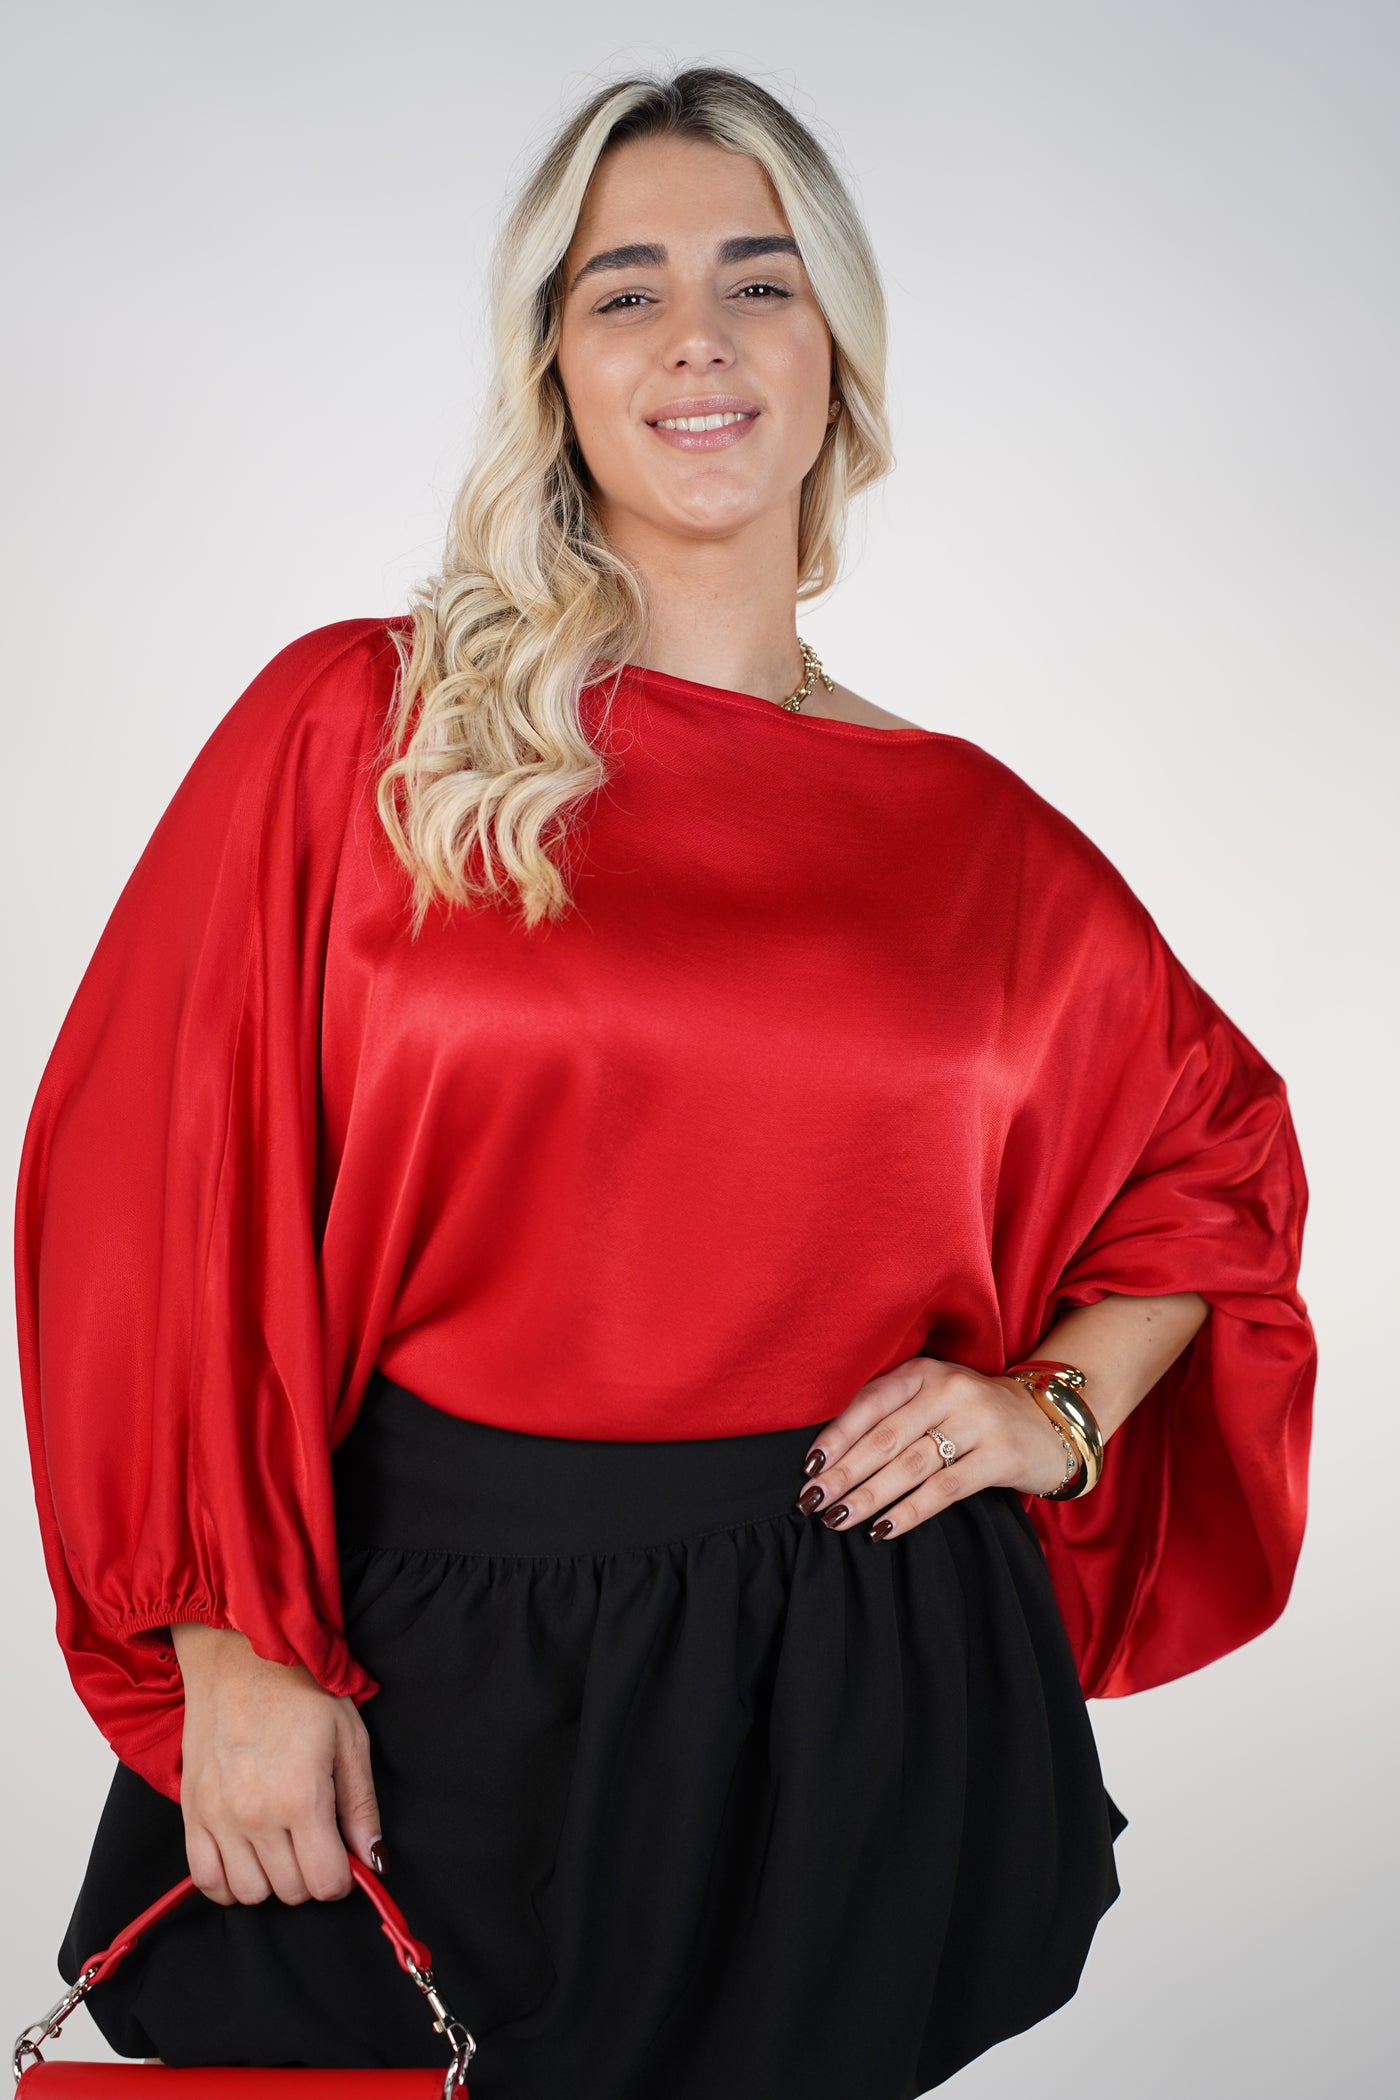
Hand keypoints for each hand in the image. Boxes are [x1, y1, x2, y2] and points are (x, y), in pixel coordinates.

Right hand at [170, 1624, 383, 1906]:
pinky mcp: (191, 1812)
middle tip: (314, 1839)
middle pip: (290, 1891)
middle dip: (310, 1875)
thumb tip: (374, 1859)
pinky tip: (247, 1859)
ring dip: (271, 1879)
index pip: (324, 1883)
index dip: (341, 1877)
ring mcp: (217, 1817)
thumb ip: (362, 1806)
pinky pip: (205, 1879)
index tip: (341, 1854)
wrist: (240, 1656)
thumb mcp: (350, 1738)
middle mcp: (255, 1815)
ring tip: (281, 1844)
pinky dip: (228, 1882)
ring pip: (249, 1893)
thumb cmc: (301, 1689)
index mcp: (301, 1797)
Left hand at [793, 1355, 1075, 1539]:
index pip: (868, 1403)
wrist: (1050, 1421)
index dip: (835, 1437)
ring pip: (909, 1465)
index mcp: (924, 1372)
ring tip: (837, 1518)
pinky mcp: (999, 1456)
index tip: (807, 1467)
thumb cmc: (975, 1413)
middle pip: (884, 1438)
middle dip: (843, 1472)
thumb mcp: (935, 1397)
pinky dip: (909, 1511)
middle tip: (811, 1500)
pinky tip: (883, 1530)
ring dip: (868, 1496)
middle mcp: (949, 1389)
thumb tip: (829, 1454)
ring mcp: (977, 1421)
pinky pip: (944, 1489)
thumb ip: (893, 1413)